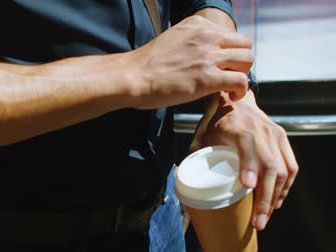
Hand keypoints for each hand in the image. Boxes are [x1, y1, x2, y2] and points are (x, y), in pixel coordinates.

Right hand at [126, 15, 253, 108]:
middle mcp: (206, 36)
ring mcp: (209, 56)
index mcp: (197, 26)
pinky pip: (241, 81)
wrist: (132, 77)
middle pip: (245, 44)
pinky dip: (240, 91)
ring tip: (229, 87)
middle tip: (229, 76)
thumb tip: (198, 55)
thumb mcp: (171, 40)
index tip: (222, 65)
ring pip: (248, 60)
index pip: (230, 35)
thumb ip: (190, 42)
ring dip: (242, 75)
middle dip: (240, 62)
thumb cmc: (145, 65)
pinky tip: (230, 97)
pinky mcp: (209, 78)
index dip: (230, 52)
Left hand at [189, 91, 298, 229]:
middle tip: (258, 221)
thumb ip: (195, 157)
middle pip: (270, 166)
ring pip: (284, 169)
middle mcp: (260, 131)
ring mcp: (274, 135)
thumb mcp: (201, 136)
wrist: (234, 100)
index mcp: (238, 128)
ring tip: (266, 216)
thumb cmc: (215, 121)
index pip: (247, 147)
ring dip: (277, 196)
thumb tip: (186, 185)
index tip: (247, 186)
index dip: (249, 166)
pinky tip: (277, 200)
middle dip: (265, 197)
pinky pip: (291, 166)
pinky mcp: (283, 139)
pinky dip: (286, 186)